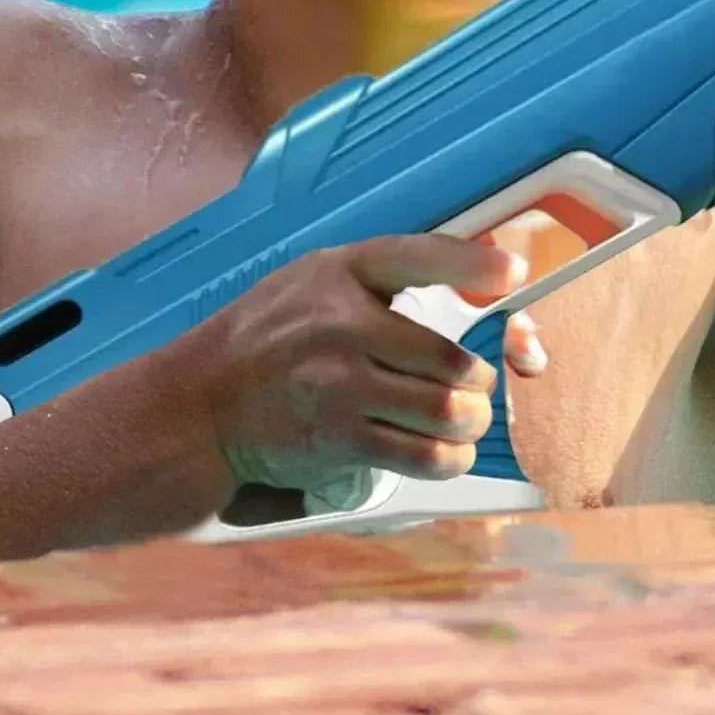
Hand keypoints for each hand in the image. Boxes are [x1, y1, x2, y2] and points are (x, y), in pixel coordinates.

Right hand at [181, 233, 528, 494]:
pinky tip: (447, 454)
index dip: (473, 262)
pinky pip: (423, 454)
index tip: (515, 272)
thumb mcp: (311, 284)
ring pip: (447, 411)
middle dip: (479, 384)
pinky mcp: (338, 437)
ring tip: (463, 423)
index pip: (418, 255)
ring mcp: (340, 384)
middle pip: (453, 361)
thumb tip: (472, 287)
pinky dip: (448, 459)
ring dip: (469, 425)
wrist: (199, 406)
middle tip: (476, 390)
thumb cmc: (267, 340)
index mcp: (339, 273)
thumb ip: (378, 283)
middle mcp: (342, 324)